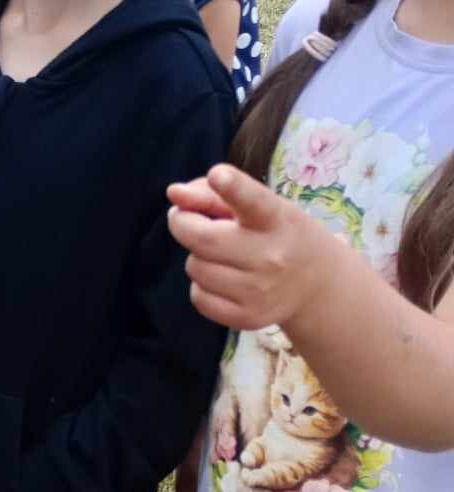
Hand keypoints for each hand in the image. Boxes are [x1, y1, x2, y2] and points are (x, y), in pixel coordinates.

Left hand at [167, 164, 335, 332]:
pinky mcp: (247, 317)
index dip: (232, 187)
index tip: (218, 174)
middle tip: (187, 218)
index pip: (253, 201)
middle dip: (182, 223)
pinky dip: (202, 285)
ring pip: (195, 267)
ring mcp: (259, 291)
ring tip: (221, 253)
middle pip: (202, 238)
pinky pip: (199, 297)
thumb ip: (212, 193)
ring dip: (197, 256)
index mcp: (276, 219)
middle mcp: (271, 256)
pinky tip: (224, 279)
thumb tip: (174, 194)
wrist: (316, 284)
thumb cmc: (276, 232)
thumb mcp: (259, 204)